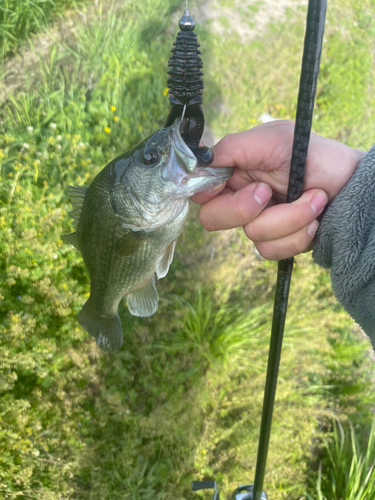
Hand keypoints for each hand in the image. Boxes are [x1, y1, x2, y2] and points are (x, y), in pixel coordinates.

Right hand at [191, 120, 365, 259]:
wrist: (354, 186)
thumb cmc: (318, 156)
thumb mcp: (274, 139)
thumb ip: (232, 147)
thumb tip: (200, 163)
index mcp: (236, 171)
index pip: (200, 190)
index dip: (208, 192)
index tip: (227, 185)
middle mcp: (242, 198)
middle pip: (212, 218)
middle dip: (244, 208)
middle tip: (269, 192)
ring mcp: (259, 222)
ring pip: (250, 235)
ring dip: (288, 218)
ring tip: (314, 200)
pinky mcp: (277, 241)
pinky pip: (270, 250)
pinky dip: (296, 234)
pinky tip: (315, 221)